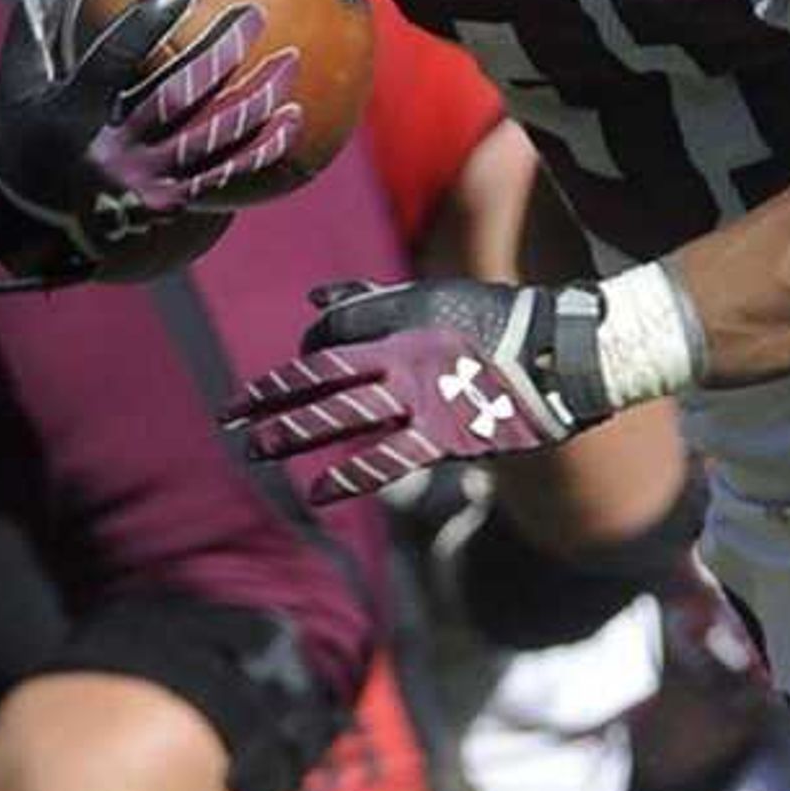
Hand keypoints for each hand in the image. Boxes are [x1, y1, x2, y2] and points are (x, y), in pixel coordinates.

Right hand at [0, 0, 302, 288]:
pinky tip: (294, 118)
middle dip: (218, 54)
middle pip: (175, 97)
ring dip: (255, 97)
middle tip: (254, 14)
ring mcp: (145, 182)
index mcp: (72, 115)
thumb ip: (41, 17)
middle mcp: (111, 151)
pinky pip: (227, 172)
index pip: (112, 61)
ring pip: (211, 136)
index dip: (145, 23)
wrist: (34, 226)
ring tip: (290, 60)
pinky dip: (263, 145)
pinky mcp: (171, 202)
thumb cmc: (26, 135)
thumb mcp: (19, 80)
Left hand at [221, 278, 619, 506]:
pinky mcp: (446, 436)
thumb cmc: (499, 324)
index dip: (304, 355)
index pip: (331, 335)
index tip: (294, 376)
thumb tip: (313, 298)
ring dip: (291, 431)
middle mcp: (403, 355)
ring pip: (342, 413)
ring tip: (251, 447)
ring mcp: (422, 397)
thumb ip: (373, 300)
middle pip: (320, 373)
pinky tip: (316, 493)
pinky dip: (351, 476)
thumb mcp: (434, 298)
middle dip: (269, 395)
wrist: (561, 357)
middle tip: (228, 415)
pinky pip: (390, 459)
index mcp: (402, 319)